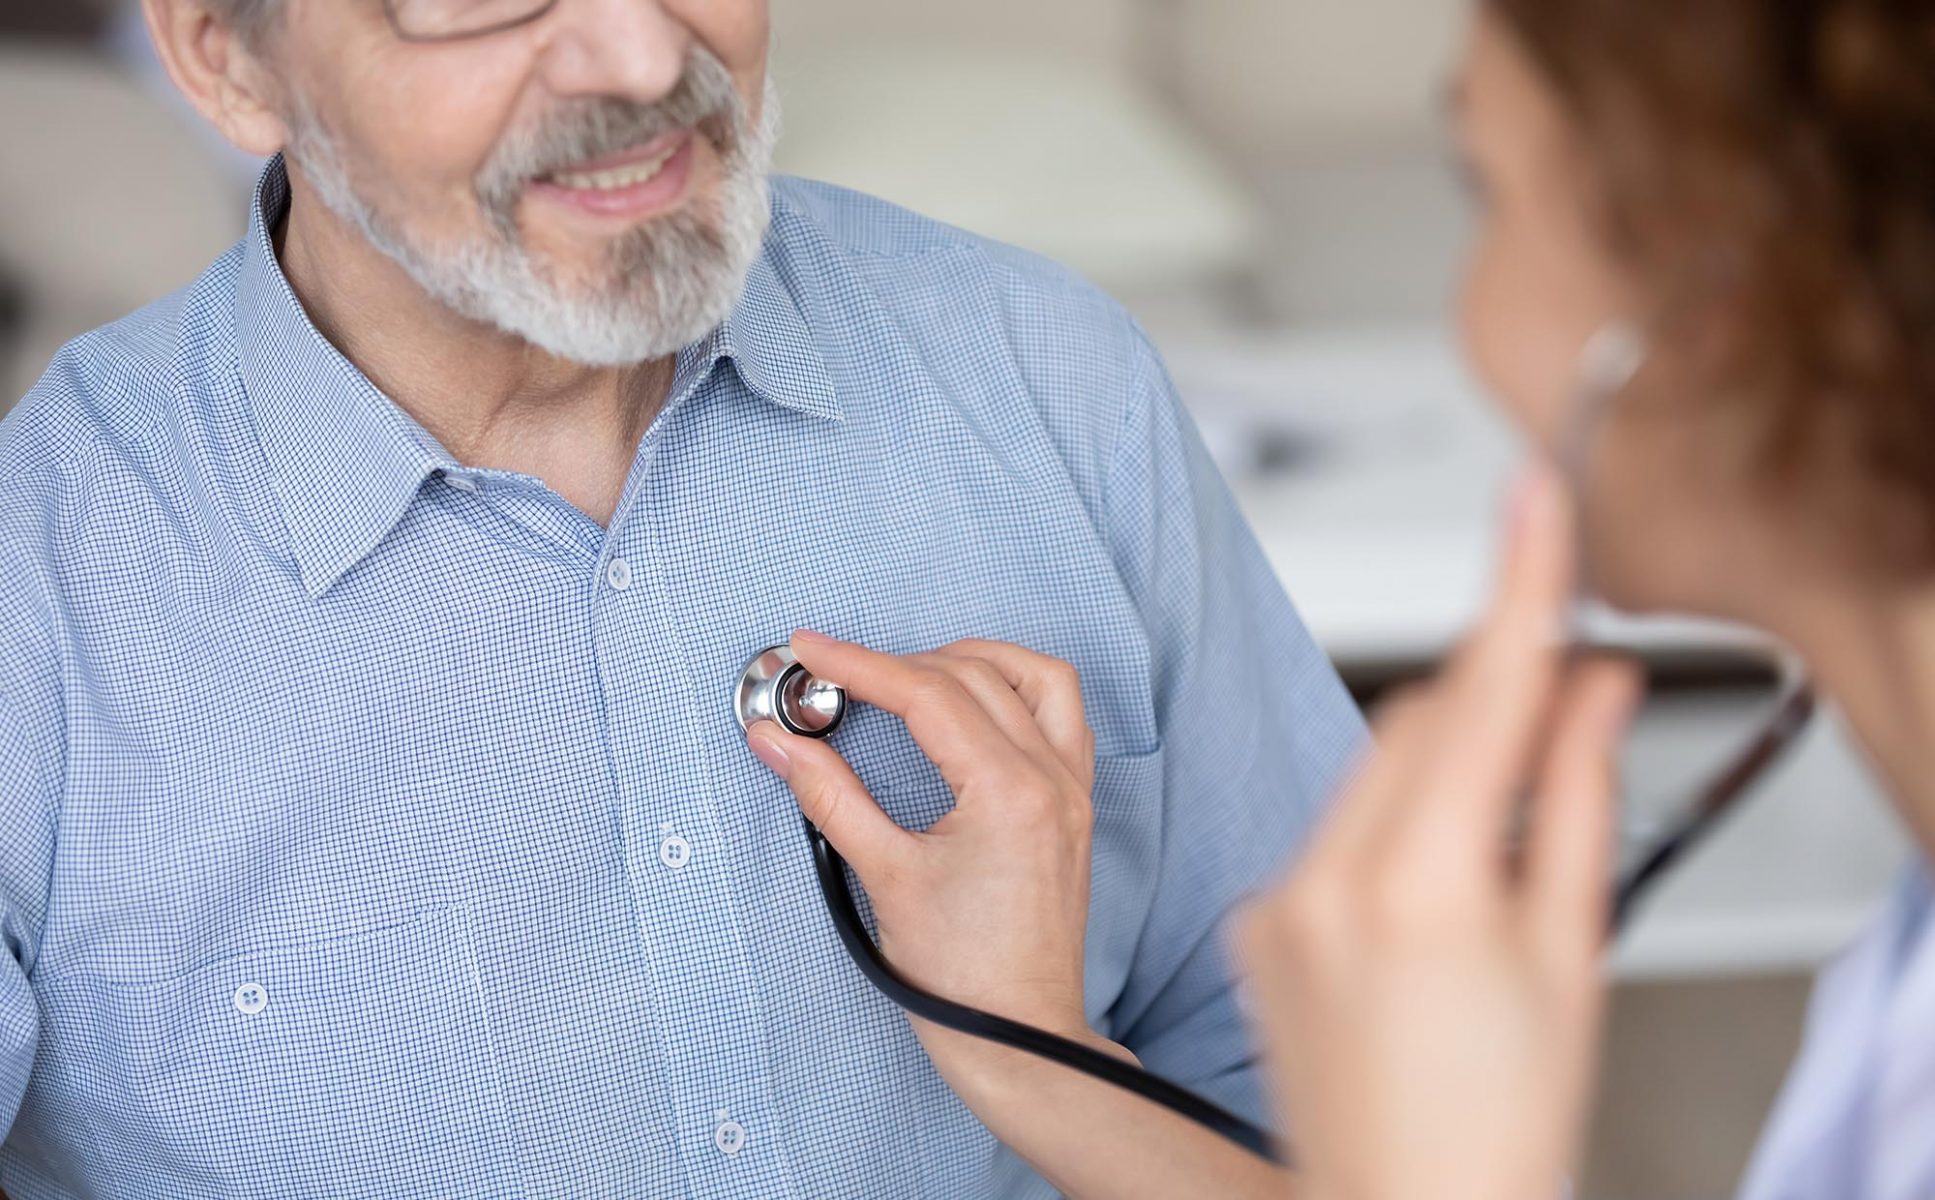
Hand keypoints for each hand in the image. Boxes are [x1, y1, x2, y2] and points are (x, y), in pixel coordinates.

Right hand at [745, 632, 1116, 1074]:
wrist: (1018, 1039)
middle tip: (838, 674)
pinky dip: (1016, 694)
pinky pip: (1063, 718)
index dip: (859, 664)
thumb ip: (829, 796)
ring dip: (975, 661)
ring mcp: (1073, 793)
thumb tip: (779, 741)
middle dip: (899, 663)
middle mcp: (1053, 781)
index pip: (928, 694)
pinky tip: (974, 708)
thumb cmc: (960, 977)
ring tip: (912, 673)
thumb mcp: (884, 877)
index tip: (811, 650)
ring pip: (1039, 680)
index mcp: (1010, 792)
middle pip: (975, 676)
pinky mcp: (1075, 811)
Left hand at [1238, 466, 1641, 1199]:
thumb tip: (1590, 689)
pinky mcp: (1256, 925)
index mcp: (1424, 886)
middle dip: (1488, 706)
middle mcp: (1329, 882)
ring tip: (1485, 868)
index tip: (1528, 500)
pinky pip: (1325, 831)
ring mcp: (1281, 904)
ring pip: (1368, 770)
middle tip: (1560, 728)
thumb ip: (1576, 800)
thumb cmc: (1497, 1122)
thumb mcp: (1570, 954)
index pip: (1482, 694)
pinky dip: (1379, 831)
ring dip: (1434, 774)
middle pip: (1418, 721)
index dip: (1514, 585)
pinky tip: (1416, 908)